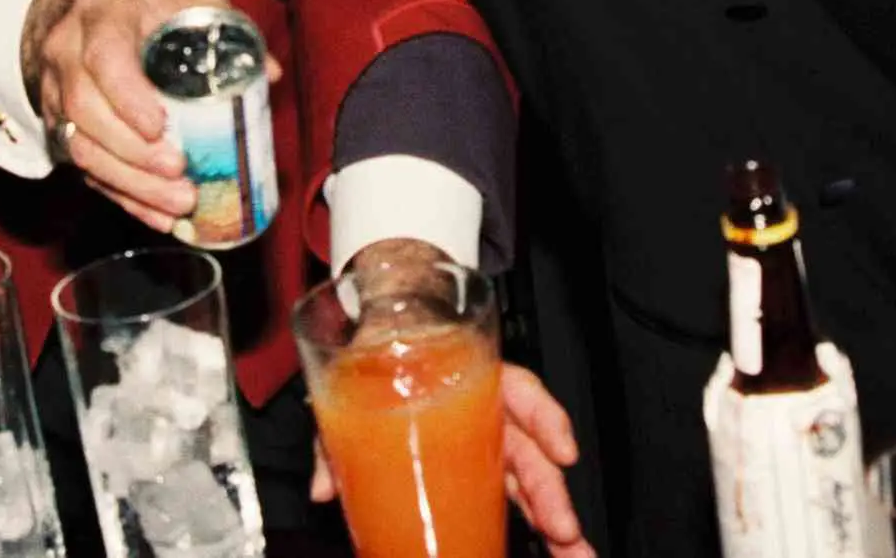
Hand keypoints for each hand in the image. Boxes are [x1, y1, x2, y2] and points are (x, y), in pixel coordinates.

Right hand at [23, 0, 281, 233]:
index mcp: (102, 17)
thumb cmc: (138, 8)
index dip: (128, 98)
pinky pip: (84, 171)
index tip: (160, 127)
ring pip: (79, 148)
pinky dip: (124, 197)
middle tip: (178, 172)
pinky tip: (159, 215)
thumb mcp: (180, 1)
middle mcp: (68, 57)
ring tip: (178, 203)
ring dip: (130, 183)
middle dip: (133, 152)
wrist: (78, 12)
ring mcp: (56, 95)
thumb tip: (269, 72)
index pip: (104, 58)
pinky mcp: (59, 129)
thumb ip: (223, 28)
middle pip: (85, 111)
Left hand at [309, 330, 591, 557]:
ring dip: (555, 516)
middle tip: (564, 530)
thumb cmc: (376, 360)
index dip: (544, 418)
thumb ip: (335, 434)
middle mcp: (485, 412)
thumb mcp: (350, 386)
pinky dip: (533, 523)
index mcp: (466, 376)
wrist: (373, 357)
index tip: (563, 451)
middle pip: (529, 448)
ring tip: (572, 551)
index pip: (516, 389)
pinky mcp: (478, 473)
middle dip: (552, 491)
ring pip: (529, 479)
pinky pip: (510, 497)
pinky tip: (551, 546)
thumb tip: (323, 487)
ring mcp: (485, 446)